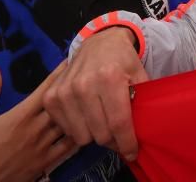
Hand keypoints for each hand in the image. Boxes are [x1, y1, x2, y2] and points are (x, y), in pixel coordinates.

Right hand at [0, 62, 75, 181]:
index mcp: (20, 117)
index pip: (45, 92)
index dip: (58, 75)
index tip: (70, 60)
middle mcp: (36, 129)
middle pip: (62, 105)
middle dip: (72, 89)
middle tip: (85, 74)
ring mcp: (44, 146)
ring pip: (69, 122)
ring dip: (79, 108)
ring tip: (90, 95)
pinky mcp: (48, 161)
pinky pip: (70, 145)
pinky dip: (80, 132)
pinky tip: (87, 124)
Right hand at [43, 27, 147, 161]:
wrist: (99, 43)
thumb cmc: (123, 61)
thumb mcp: (140, 76)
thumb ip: (143, 103)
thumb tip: (144, 133)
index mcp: (110, 78)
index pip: (118, 122)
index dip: (127, 142)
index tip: (132, 152)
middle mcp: (84, 85)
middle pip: (100, 134)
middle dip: (113, 139)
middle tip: (119, 132)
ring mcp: (64, 91)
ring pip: (82, 136)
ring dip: (95, 134)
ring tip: (102, 120)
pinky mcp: (51, 97)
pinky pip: (67, 130)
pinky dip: (79, 128)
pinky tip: (87, 115)